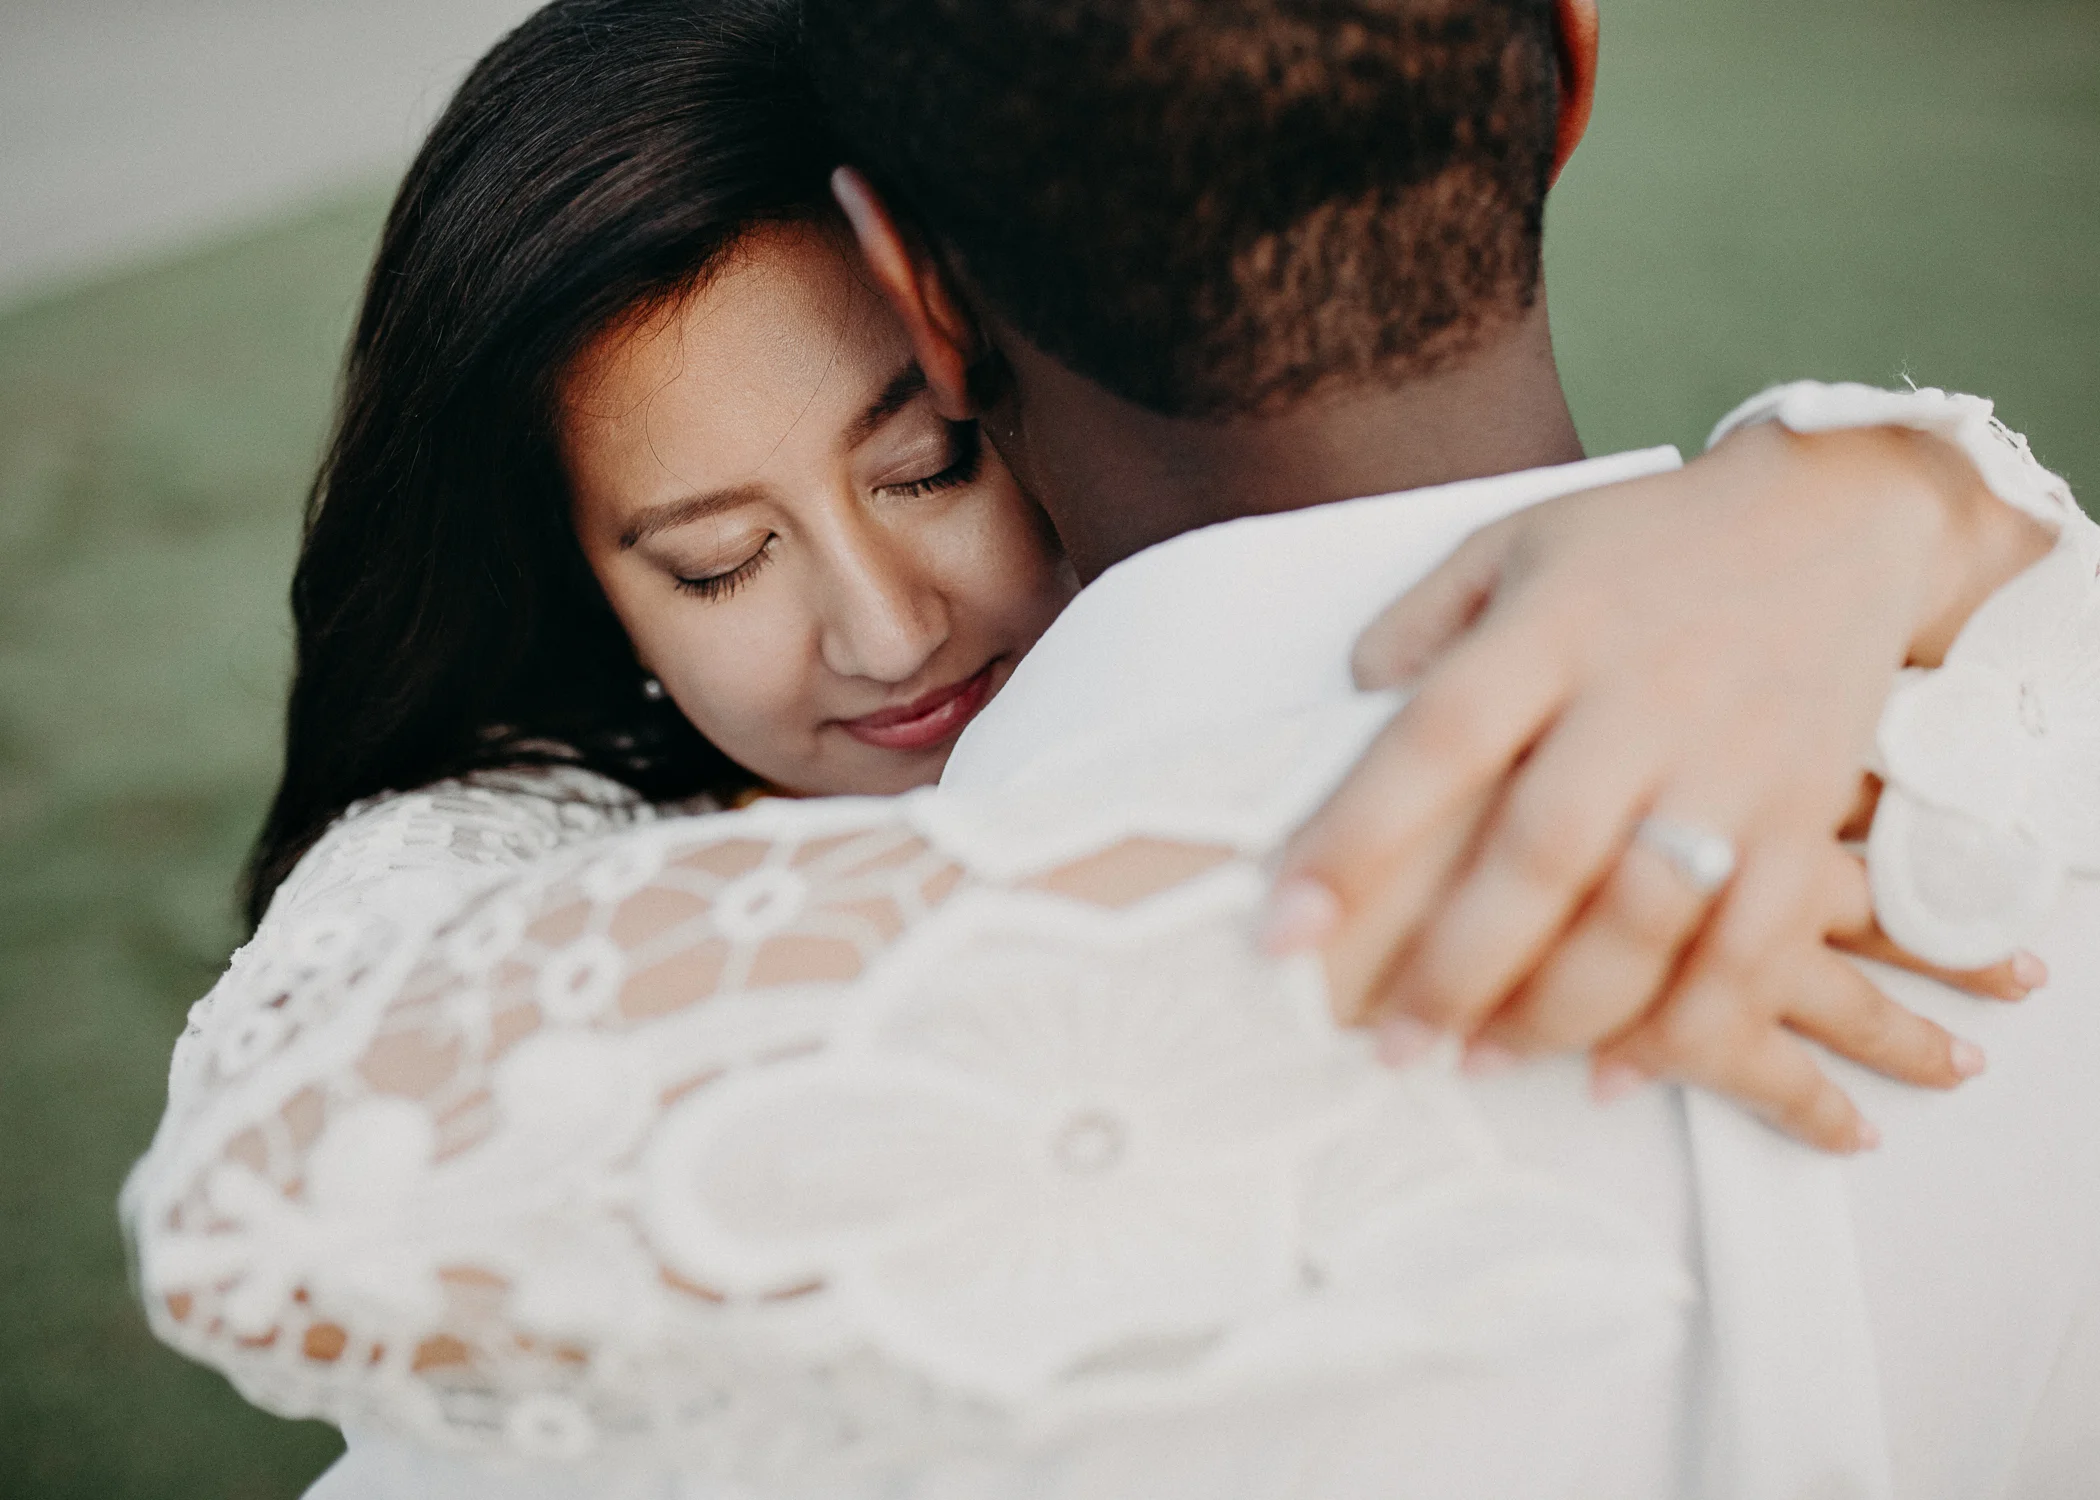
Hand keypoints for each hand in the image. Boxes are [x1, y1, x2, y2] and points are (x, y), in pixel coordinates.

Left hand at [1269, 421, 2053, 1148]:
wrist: (1838, 518)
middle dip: (1455, 967)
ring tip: (1478, 1063)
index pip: (1438, 738)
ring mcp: (1734, 763)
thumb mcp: (1515, 544)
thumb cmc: (1644, 546)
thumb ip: (1423, 626)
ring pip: (1647, 916)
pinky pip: (1755, 945)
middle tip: (1385, 1046)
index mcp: (1554, 628)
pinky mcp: (1806, 817)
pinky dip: (1686, 1024)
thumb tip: (1348, 708)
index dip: (1357, 838)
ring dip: (1557, 1011)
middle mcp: (1645, 699)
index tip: (1284, 929)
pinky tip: (1616, 1073)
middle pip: (1542, 853)